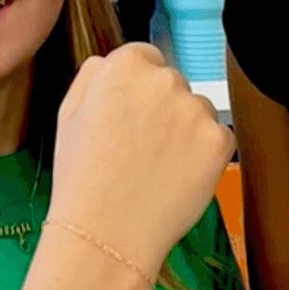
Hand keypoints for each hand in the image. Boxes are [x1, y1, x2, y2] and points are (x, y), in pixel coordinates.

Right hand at [50, 42, 233, 279]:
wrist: (107, 231)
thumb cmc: (82, 177)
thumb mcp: (69, 113)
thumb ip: (94, 75)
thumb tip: (113, 62)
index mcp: (124, 65)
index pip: (146, 58)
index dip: (138, 90)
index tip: (133, 116)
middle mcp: (165, 79)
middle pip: (174, 84)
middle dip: (163, 109)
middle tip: (142, 149)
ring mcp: (196, 109)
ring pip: (198, 111)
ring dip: (187, 131)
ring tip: (158, 168)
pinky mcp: (219, 140)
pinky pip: (219, 138)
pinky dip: (206, 156)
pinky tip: (178, 177)